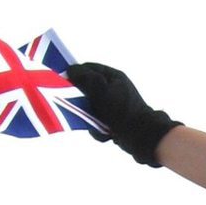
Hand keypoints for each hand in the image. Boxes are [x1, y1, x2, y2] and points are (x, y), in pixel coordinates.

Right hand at [63, 61, 179, 166]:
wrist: (142, 136)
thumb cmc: (121, 110)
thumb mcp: (101, 89)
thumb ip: (85, 77)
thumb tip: (71, 69)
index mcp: (113, 77)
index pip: (88, 68)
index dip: (75, 74)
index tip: (63, 82)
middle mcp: (114, 89)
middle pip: (87, 90)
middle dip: (82, 102)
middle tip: (83, 108)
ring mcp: (115, 106)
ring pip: (91, 109)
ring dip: (91, 118)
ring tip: (99, 123)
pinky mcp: (115, 121)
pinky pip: (99, 122)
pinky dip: (99, 128)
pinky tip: (106, 132)